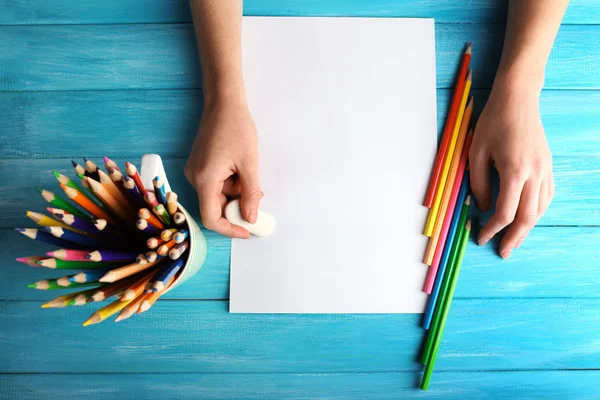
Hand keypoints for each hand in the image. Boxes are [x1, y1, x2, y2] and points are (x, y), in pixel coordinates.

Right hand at [185, 100, 261, 237]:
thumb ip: (250, 194)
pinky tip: (241, 172)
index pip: (211, 218)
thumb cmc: (237, 128)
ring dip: (235, 194)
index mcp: (205, 179)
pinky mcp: (198, 166)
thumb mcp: (249, 164)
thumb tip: (251, 218)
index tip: (248, 230)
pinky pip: (214, 185)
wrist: (224, 103)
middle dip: (236, 208)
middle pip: (214, 207)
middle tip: (258, 201)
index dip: (229, 229)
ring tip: (251, 176)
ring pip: (216, 196)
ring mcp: (194, 172)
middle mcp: (194, 178)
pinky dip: (230, 185)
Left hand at [469, 79, 553, 258]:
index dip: (492, 230)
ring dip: (528, 228)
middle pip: (527, 217)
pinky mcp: (548, 164)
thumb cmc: (493, 122)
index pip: (505, 213)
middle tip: (502, 252)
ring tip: (514, 241)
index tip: (481, 237)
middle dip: (514, 238)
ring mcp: (545, 169)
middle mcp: (535, 173)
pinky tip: (528, 218)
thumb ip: (478, 183)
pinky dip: (537, 211)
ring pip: (540, 209)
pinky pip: (547, 196)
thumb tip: (483, 207)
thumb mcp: (476, 153)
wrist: (517, 98)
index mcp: (515, 172)